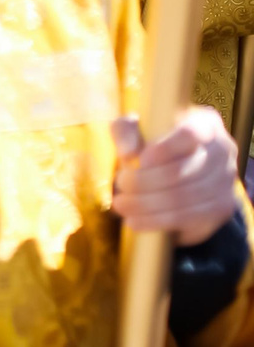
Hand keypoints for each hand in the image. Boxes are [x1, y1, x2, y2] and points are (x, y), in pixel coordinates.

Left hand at [112, 108, 242, 246]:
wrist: (179, 169)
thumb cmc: (152, 142)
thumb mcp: (135, 128)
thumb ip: (126, 132)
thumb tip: (128, 153)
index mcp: (205, 124)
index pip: (190, 135)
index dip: (164, 149)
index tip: (140, 160)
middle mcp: (223, 151)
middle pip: (182, 172)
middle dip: (143, 183)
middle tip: (120, 185)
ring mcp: (226, 182)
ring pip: (184, 200)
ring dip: (146, 206)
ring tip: (120, 205)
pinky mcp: (222, 209)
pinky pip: (189, 220)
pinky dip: (158, 222)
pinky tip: (136, 221)